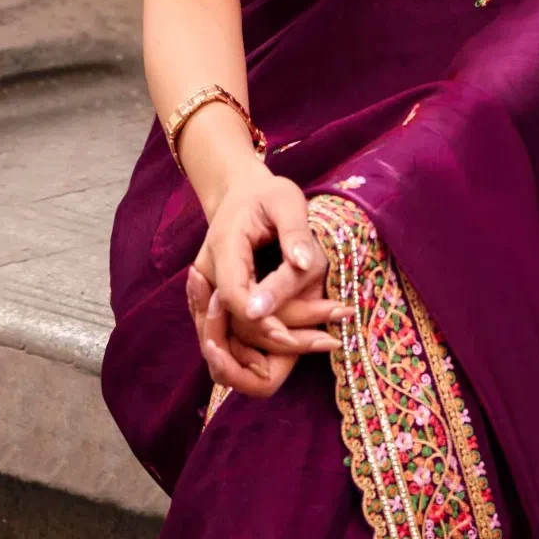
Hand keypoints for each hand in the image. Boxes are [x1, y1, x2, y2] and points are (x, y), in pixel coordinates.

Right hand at [185, 160, 347, 397]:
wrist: (243, 194)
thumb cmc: (268, 195)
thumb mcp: (286, 201)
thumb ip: (295, 231)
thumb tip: (305, 264)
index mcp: (224, 246)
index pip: (233, 294)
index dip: (261, 317)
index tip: (293, 332)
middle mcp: (210, 273)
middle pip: (235, 321)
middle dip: (279, 337)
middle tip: (328, 341)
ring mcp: (211, 290)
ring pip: (235, 332)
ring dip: (276, 345)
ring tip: (326, 342)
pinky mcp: (221, 300)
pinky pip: (238, 330)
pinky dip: (269, 341)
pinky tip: (305, 341)